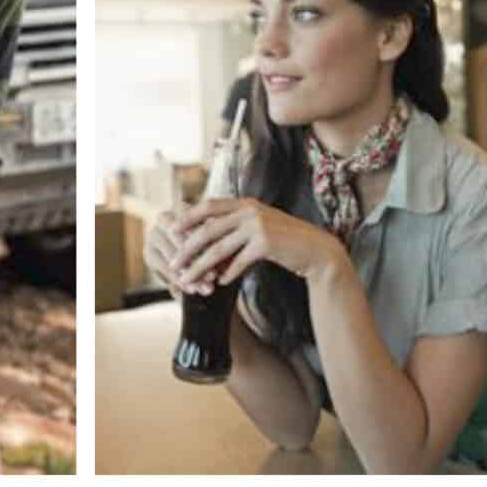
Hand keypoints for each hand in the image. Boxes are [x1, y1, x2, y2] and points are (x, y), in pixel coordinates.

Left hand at [164, 196, 343, 294]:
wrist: (314, 249)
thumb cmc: (284, 241)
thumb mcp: (258, 228)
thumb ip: (235, 230)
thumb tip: (205, 242)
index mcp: (246, 202)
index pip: (209, 205)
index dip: (189, 216)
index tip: (171, 230)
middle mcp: (250, 210)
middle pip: (208, 229)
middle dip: (187, 248)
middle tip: (173, 263)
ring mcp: (258, 225)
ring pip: (218, 249)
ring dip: (200, 267)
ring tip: (188, 281)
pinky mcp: (265, 243)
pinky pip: (238, 262)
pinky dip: (227, 274)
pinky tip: (220, 283)